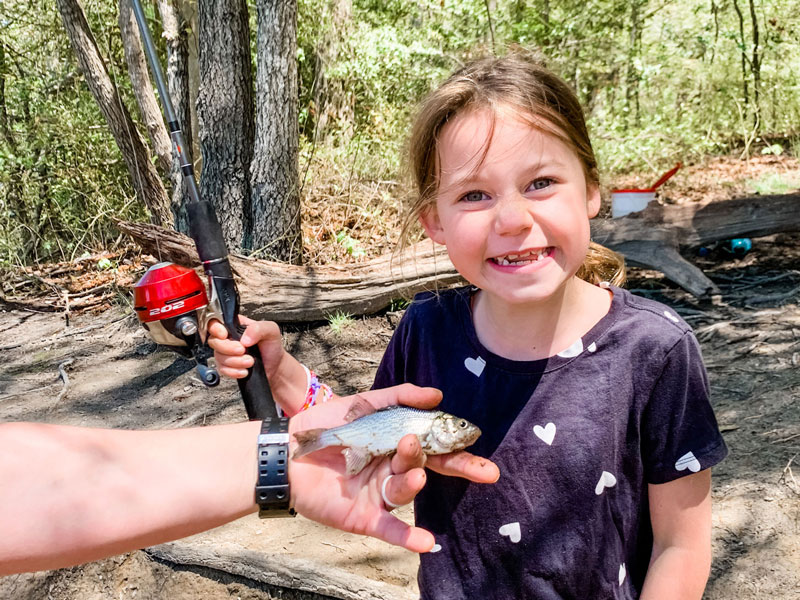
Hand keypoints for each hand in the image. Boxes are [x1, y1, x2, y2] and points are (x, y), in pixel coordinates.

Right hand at [207, 316, 282, 379]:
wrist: (275, 366)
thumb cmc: (271, 346)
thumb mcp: (271, 330)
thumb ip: (258, 329)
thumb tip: (244, 338)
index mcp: (236, 325)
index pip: (215, 322)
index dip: (215, 329)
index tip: (224, 335)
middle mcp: (229, 338)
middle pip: (214, 341)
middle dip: (228, 348)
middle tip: (243, 350)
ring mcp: (226, 352)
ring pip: (218, 357)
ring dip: (235, 361)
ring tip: (250, 361)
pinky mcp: (227, 366)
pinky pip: (222, 369)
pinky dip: (234, 371)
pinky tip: (244, 370)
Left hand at [288, 384, 498, 552]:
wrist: (286, 452)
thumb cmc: (325, 426)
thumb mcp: (364, 404)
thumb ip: (401, 397)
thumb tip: (438, 395)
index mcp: (395, 442)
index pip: (433, 443)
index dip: (456, 444)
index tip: (476, 438)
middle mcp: (392, 468)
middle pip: (432, 469)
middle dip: (460, 469)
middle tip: (486, 471)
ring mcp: (379, 494)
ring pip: (408, 490)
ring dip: (415, 480)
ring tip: (414, 469)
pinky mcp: (364, 517)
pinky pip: (391, 529)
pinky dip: (409, 537)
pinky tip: (426, 541)